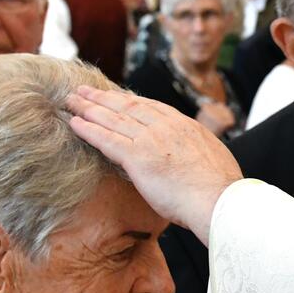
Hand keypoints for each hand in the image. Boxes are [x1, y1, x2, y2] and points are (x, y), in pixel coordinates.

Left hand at [66, 87, 241, 244]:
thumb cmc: (222, 193)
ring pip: (114, 119)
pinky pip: (106, 140)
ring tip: (72, 101)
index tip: (116, 96)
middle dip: (104, 97)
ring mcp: (152, 140)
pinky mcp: (138, 157)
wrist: (221, 202)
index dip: (130, 101)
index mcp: (187, 127)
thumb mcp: (214, 160)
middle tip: (85, 90)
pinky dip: (88, 130)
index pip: (152, 107)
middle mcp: (168, 127)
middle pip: (128, 106)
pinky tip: (74, 123)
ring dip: (89, 108)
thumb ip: (198, 154)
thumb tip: (195, 160)